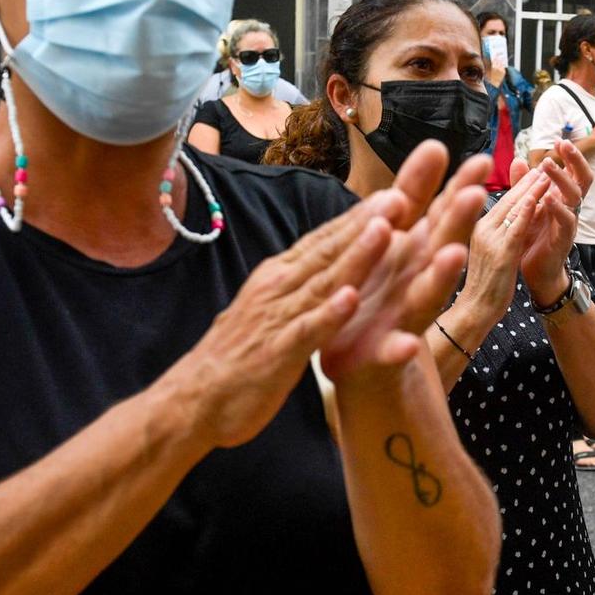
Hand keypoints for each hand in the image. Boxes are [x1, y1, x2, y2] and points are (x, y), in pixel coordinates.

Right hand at [171, 198, 405, 448]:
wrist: (194, 399)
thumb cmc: (236, 357)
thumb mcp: (267, 308)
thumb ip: (293, 285)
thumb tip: (319, 263)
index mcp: (278, 278)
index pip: (322, 240)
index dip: (356, 218)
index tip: (389, 195)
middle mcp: (279, 289)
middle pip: (328, 250)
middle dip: (365, 223)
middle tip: (401, 196)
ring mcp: (278, 318)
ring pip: (323, 282)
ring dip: (356, 256)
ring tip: (386, 231)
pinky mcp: (278, 352)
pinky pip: (308, 329)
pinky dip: (330, 314)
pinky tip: (351, 298)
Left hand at [320, 145, 489, 380]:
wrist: (365, 374)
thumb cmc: (377, 305)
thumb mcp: (391, 248)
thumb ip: (408, 204)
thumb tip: (429, 153)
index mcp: (414, 255)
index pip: (439, 215)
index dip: (457, 188)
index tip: (479, 162)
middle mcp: (416, 283)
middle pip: (441, 246)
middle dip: (457, 221)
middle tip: (474, 193)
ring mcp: (403, 319)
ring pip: (426, 295)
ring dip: (441, 276)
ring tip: (454, 255)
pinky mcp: (380, 356)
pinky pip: (392, 353)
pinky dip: (399, 349)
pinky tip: (408, 346)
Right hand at [462, 159, 557, 320]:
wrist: (475, 311)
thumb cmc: (484, 285)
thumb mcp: (488, 252)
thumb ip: (496, 233)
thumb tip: (509, 218)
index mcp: (476, 228)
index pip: (499, 201)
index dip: (516, 184)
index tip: (530, 169)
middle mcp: (480, 229)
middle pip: (505, 199)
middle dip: (525, 181)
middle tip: (542, 164)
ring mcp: (489, 240)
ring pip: (512, 208)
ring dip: (530, 189)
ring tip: (546, 173)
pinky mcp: (500, 252)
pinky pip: (516, 226)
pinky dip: (527, 209)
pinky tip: (538, 196)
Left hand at [515, 141, 592, 301]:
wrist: (535, 272)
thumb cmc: (533, 238)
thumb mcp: (527, 207)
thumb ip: (523, 185)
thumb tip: (517, 160)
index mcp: (563, 197)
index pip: (573, 171)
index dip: (570, 156)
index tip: (560, 139)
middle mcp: (570, 207)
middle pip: (582, 178)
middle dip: (575, 160)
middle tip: (563, 144)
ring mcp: (569, 223)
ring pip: (575, 196)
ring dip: (562, 179)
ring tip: (548, 166)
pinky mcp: (564, 239)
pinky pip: (567, 221)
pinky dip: (558, 209)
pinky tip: (548, 199)